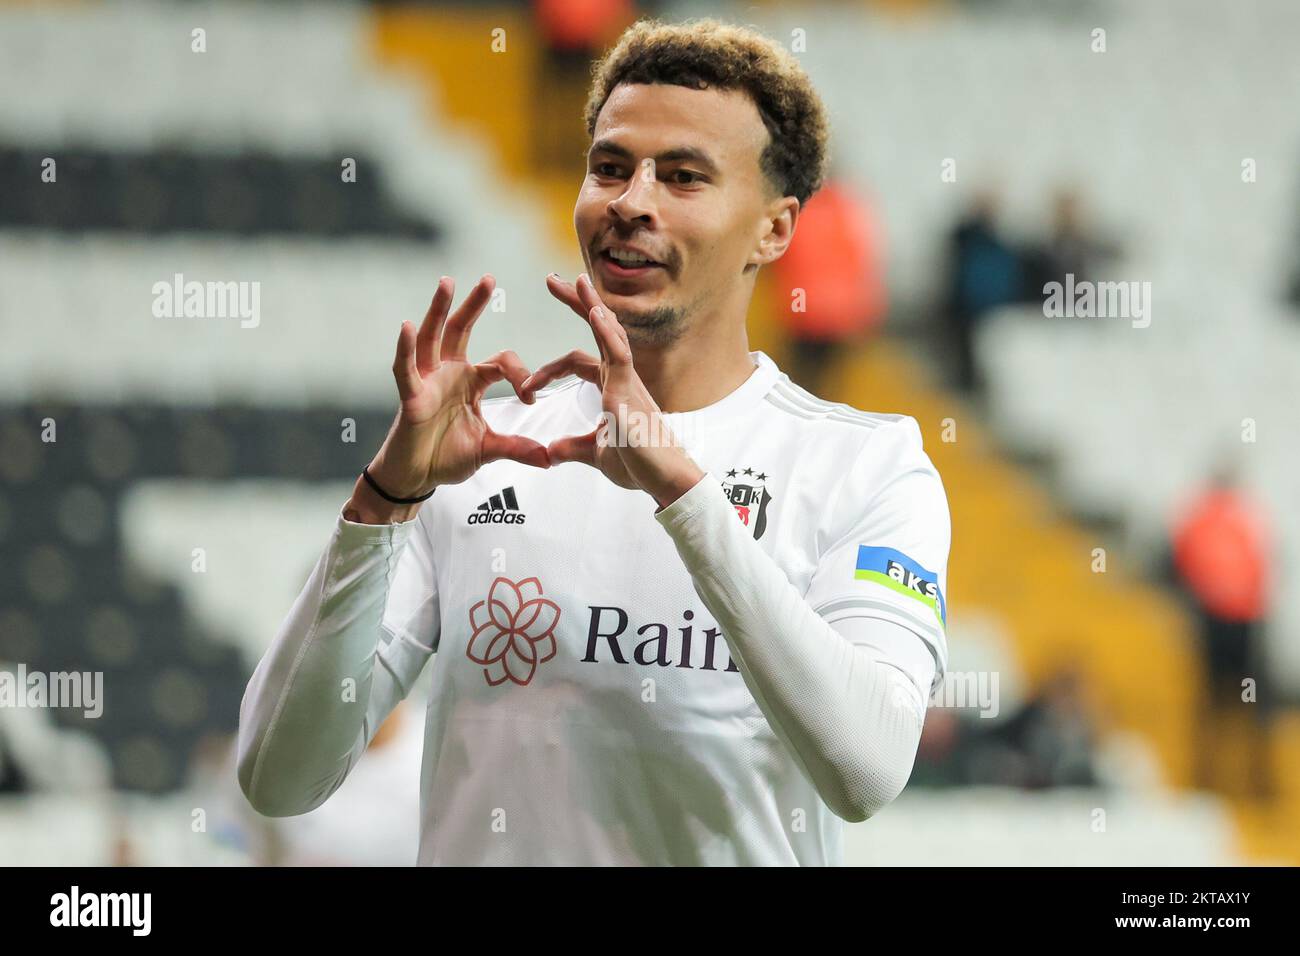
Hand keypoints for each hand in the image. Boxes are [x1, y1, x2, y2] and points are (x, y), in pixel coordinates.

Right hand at [362, 275, 548, 506]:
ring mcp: (427, 381)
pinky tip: (407, 326)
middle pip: (460, 330)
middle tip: (488, 277)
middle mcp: (449, 373)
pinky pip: (406, 368)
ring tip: (447, 282)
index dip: (520, 375)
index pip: (500, 363)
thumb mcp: (489, 450)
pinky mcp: (410, 396)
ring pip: (432, 338)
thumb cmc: (446, 457)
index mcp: (471, 382)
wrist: (417, 477)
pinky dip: (405, 348)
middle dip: (473, 304)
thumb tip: (550, 459)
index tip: (530, 399)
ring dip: (439, 310)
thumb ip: (517, 449)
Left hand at [522, 273, 704, 509]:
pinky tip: (595, 312)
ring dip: (591, 306)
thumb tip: (550, 452)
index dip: (551, 366)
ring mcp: (627, 382)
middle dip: (578, 304)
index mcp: (613, 388)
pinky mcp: (630, 393)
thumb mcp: (595, 454)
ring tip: (575, 280)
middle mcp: (621, 378)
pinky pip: (620, 355)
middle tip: (552, 280)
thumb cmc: (640, 465)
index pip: (581, 361)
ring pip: (610, 333)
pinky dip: (607, 332)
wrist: (665, 481)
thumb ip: (572, 447)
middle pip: (599, 331)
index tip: (525, 386)